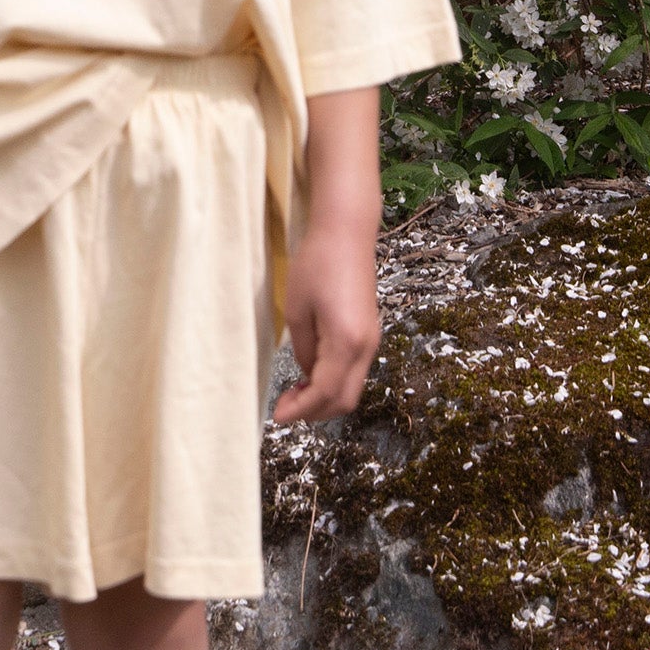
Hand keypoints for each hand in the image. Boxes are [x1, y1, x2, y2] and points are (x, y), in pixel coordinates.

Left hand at [272, 222, 381, 422]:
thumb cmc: (317, 264)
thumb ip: (301, 349)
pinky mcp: (368, 333)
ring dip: (323, 398)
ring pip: (351, 389)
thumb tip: (305, 374)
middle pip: (345, 400)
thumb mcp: (297, 310)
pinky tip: (309, 374)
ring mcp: (371, 341)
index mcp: (347, 342)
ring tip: (293, 392)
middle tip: (284, 407)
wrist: (347, 233)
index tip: (277, 416)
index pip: (326, 393)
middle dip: (314, 412)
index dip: (301, 410)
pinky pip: (353, 371)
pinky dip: (332, 382)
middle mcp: (366, 347)